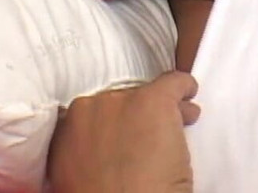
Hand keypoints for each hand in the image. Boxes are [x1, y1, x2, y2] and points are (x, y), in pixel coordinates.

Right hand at [47, 71, 200, 192]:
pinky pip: (174, 83)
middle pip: (120, 103)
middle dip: (138, 118)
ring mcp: (121, 101)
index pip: (93, 116)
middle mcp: (89, 108)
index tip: (127, 136)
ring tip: (183, 120)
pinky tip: (191, 94)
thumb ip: (82, 153)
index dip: (114, 125)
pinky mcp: (154, 101)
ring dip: (165, 110)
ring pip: (148, 94)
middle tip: (155, 139)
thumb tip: (103, 152)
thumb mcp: (74, 175)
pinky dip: (185, 88)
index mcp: (67, 130)